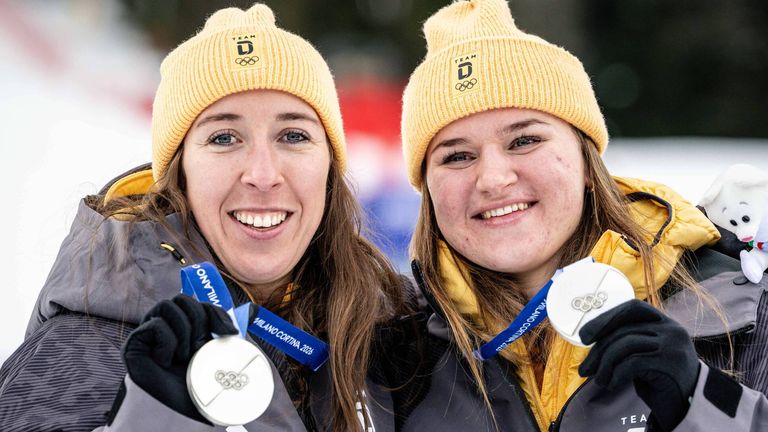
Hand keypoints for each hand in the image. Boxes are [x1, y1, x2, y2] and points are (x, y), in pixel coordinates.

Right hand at [122, 294, 237, 422]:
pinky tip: (165, 362)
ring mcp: (149, 334)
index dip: (216, 312)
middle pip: (183, 298)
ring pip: (167, 305)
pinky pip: (155, 324)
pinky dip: (167, 343)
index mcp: (187, 330)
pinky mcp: (134, 343)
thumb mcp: (220, 359)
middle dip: (198, 319)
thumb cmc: (199, 391)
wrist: (179, 415)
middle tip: (200, 346)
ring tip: (183, 357)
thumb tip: (250, 312)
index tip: (230, 332)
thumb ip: (229, 338)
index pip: (200, 304)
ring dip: (183, 331)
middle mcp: (167, 328)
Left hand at [578, 299, 699, 431]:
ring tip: (599, 381)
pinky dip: (616, 374)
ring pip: (625, 345)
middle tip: (584, 369)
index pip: (632, 308)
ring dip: (605, 365)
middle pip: (624, 329)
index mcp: (665, 322)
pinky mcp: (670, 364)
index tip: (585, 336)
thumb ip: (628, 341)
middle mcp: (672, 329)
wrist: (690, 406)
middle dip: (599, 350)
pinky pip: (632, 363)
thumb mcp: (645, 354)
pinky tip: (612, 385)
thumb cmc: (661, 380)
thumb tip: (590, 338)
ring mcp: (673, 345)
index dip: (606, 318)